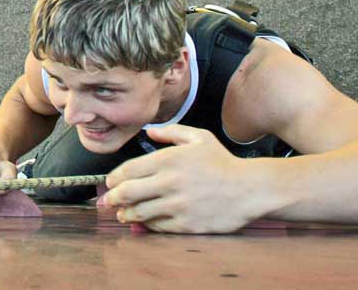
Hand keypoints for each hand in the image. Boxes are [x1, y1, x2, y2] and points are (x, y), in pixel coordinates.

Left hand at [104, 125, 254, 233]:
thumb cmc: (222, 162)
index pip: (128, 171)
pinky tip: (144, 222)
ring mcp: (177, 205)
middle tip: (107, 201)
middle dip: (112, 198)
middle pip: (128, 193)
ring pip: (140, 212)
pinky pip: (158, 226)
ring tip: (122, 214)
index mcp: (168, 160)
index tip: (110, 182)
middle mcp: (169, 183)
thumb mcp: (198, 137)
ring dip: (125, 214)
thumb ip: (170, 132)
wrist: (250, 189)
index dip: (114, 178)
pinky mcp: (186, 224)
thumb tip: (149, 131)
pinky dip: (146, 225)